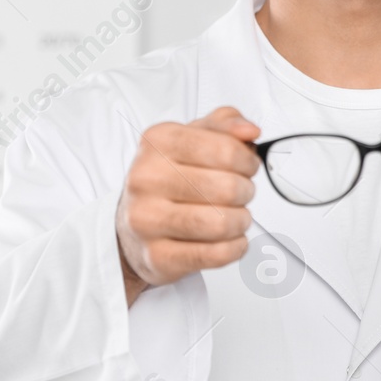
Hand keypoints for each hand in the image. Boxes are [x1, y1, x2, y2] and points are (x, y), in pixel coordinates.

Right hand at [116, 106, 261, 305]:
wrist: (132, 223)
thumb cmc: (167, 179)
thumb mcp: (192, 139)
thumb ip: (224, 125)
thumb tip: (248, 131)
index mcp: (157, 142)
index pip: (225, 149)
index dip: (248, 161)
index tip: (247, 166)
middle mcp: (146, 178)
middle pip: (227, 188)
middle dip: (246, 192)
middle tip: (239, 194)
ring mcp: (147, 219)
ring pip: (221, 223)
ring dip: (241, 222)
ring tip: (234, 217)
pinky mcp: (157, 256)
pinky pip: (216, 254)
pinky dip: (235, 247)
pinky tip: (229, 239)